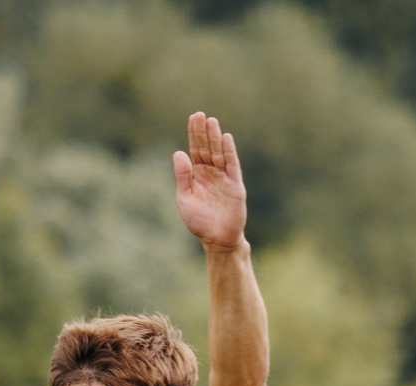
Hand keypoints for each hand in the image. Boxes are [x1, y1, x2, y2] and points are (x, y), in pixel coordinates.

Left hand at [173, 112, 246, 250]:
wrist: (216, 240)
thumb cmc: (199, 222)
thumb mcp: (185, 197)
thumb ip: (182, 176)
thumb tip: (179, 152)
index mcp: (198, 175)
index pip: (195, 149)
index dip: (194, 134)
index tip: (193, 118)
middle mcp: (212, 174)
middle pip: (207, 147)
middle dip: (203, 131)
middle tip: (200, 114)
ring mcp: (224, 179)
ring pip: (219, 153)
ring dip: (215, 137)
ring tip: (211, 121)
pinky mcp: (235, 187)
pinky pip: (232, 166)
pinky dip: (229, 152)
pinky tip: (226, 138)